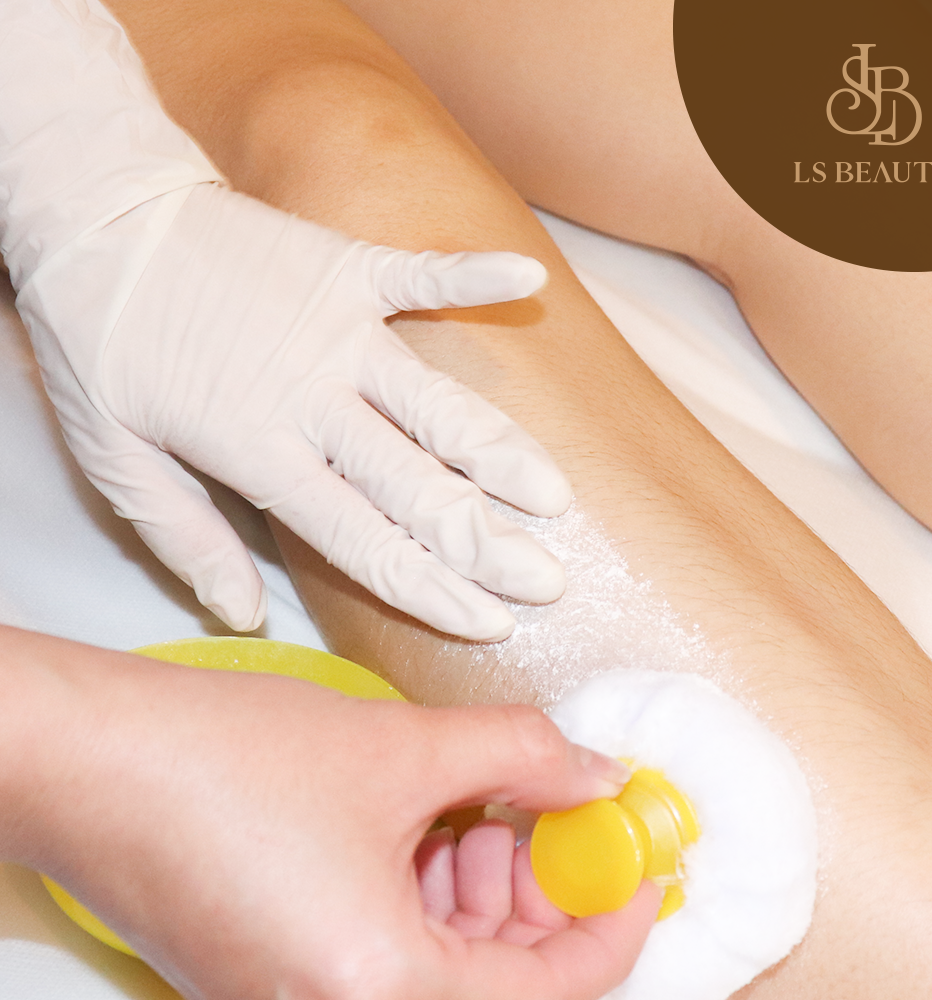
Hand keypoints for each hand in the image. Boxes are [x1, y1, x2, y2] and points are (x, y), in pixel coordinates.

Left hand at [3, 0, 570, 638]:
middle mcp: (312, 401)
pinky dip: (475, 278)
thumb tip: (243, 617)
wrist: (95, 220)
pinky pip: (422, 275)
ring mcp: (336, 331)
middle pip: (418, 488)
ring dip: (500, 450)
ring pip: (437, 404)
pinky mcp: (343, 268)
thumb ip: (187, 542)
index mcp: (260, 455)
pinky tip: (531, 284)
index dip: (435, 588)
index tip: (493, 619)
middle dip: (489, 542)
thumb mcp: (117, 462)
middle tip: (549, 577)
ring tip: (554, 494)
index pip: (366, 542)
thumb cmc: (99, 344)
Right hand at [6, 634, 659, 999]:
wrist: (92, 758)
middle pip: (491, 976)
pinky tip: (427, 811)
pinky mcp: (277, 965)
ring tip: (482, 793)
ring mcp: (302, 996)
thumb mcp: (402, 748)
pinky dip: (424, 882)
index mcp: (380, 994)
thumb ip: (519, 756)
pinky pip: (384, 942)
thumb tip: (594, 772)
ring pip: (437, 956)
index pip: (547, 993)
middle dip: (539, 885)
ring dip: (480, 876)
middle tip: (554, 805)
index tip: (638, 862)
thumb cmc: (226, 761)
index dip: (609, 922)